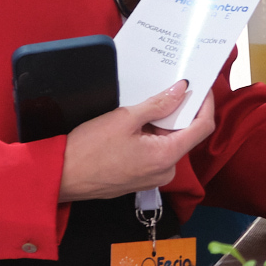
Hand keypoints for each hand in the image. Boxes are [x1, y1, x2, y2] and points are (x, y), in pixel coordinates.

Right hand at [59, 81, 213, 201]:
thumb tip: (181, 90)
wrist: (61, 176)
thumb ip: (158, 104)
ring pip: (169, 143)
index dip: (205, 104)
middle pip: (186, 135)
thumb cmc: (88, 150)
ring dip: (162, 123)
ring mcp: (153, 177)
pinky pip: (156, 153)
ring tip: (146, 104)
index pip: (202, 127)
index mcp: (166, 156)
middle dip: (179, 111)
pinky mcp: (141, 178)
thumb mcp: (124, 119)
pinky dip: (152, 136)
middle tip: (169, 88)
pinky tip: (137, 123)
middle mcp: (165, 171)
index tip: (200, 86)